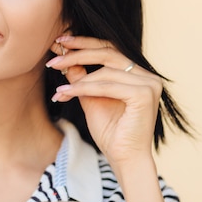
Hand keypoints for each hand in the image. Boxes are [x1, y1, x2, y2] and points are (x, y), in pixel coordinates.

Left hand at [46, 36, 161, 167]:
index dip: (84, 43)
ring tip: (57, 87)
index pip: (110, 49)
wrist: (124, 159)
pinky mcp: (144, 94)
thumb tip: (64, 57)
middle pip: (108, 52)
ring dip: (76, 77)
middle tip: (53, 57)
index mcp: (137, 74)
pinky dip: (83, 88)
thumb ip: (81, 78)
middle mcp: (147, 76)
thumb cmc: (110, 132)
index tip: (59, 42)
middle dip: (77, 53)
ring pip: (104, 71)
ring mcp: (149, 84)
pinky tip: (64, 93)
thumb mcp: (90, 99)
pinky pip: (106, 85)